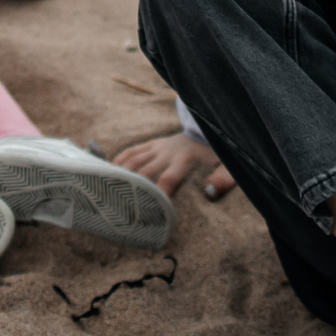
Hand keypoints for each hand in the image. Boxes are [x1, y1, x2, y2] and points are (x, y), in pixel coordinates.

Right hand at [113, 132, 233, 197]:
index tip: (149, 210)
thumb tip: (209, 194)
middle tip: (119, 206)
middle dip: (133, 188)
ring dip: (120, 174)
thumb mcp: (229, 165)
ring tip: (106, 190)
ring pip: (133, 160)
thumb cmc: (218, 151)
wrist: (210, 125)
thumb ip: (222, 179)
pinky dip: (119, 160)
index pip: (168, 179)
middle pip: (144, 171)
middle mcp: (167, 153)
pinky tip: (108, 171)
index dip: (158, 194)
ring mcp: (158, 147)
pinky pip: (133, 150)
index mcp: (184, 160)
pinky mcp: (153, 144)